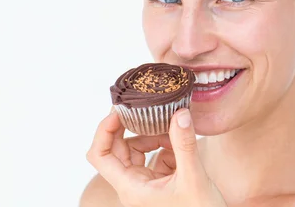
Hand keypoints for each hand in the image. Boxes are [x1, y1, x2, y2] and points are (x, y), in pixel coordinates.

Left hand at [86, 108, 226, 206]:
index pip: (100, 155)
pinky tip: (182, 145)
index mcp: (131, 187)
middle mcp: (133, 185)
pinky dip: (168, 146)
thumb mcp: (194, 177)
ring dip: (153, 136)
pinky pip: (155, 157)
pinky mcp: (160, 182)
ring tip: (173, 129)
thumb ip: (185, 144)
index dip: (104, 130)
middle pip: (118, 149)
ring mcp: (146, 184)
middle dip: (132, 128)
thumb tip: (180, 113)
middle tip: (146, 107)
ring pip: (137, 151)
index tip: (120, 110)